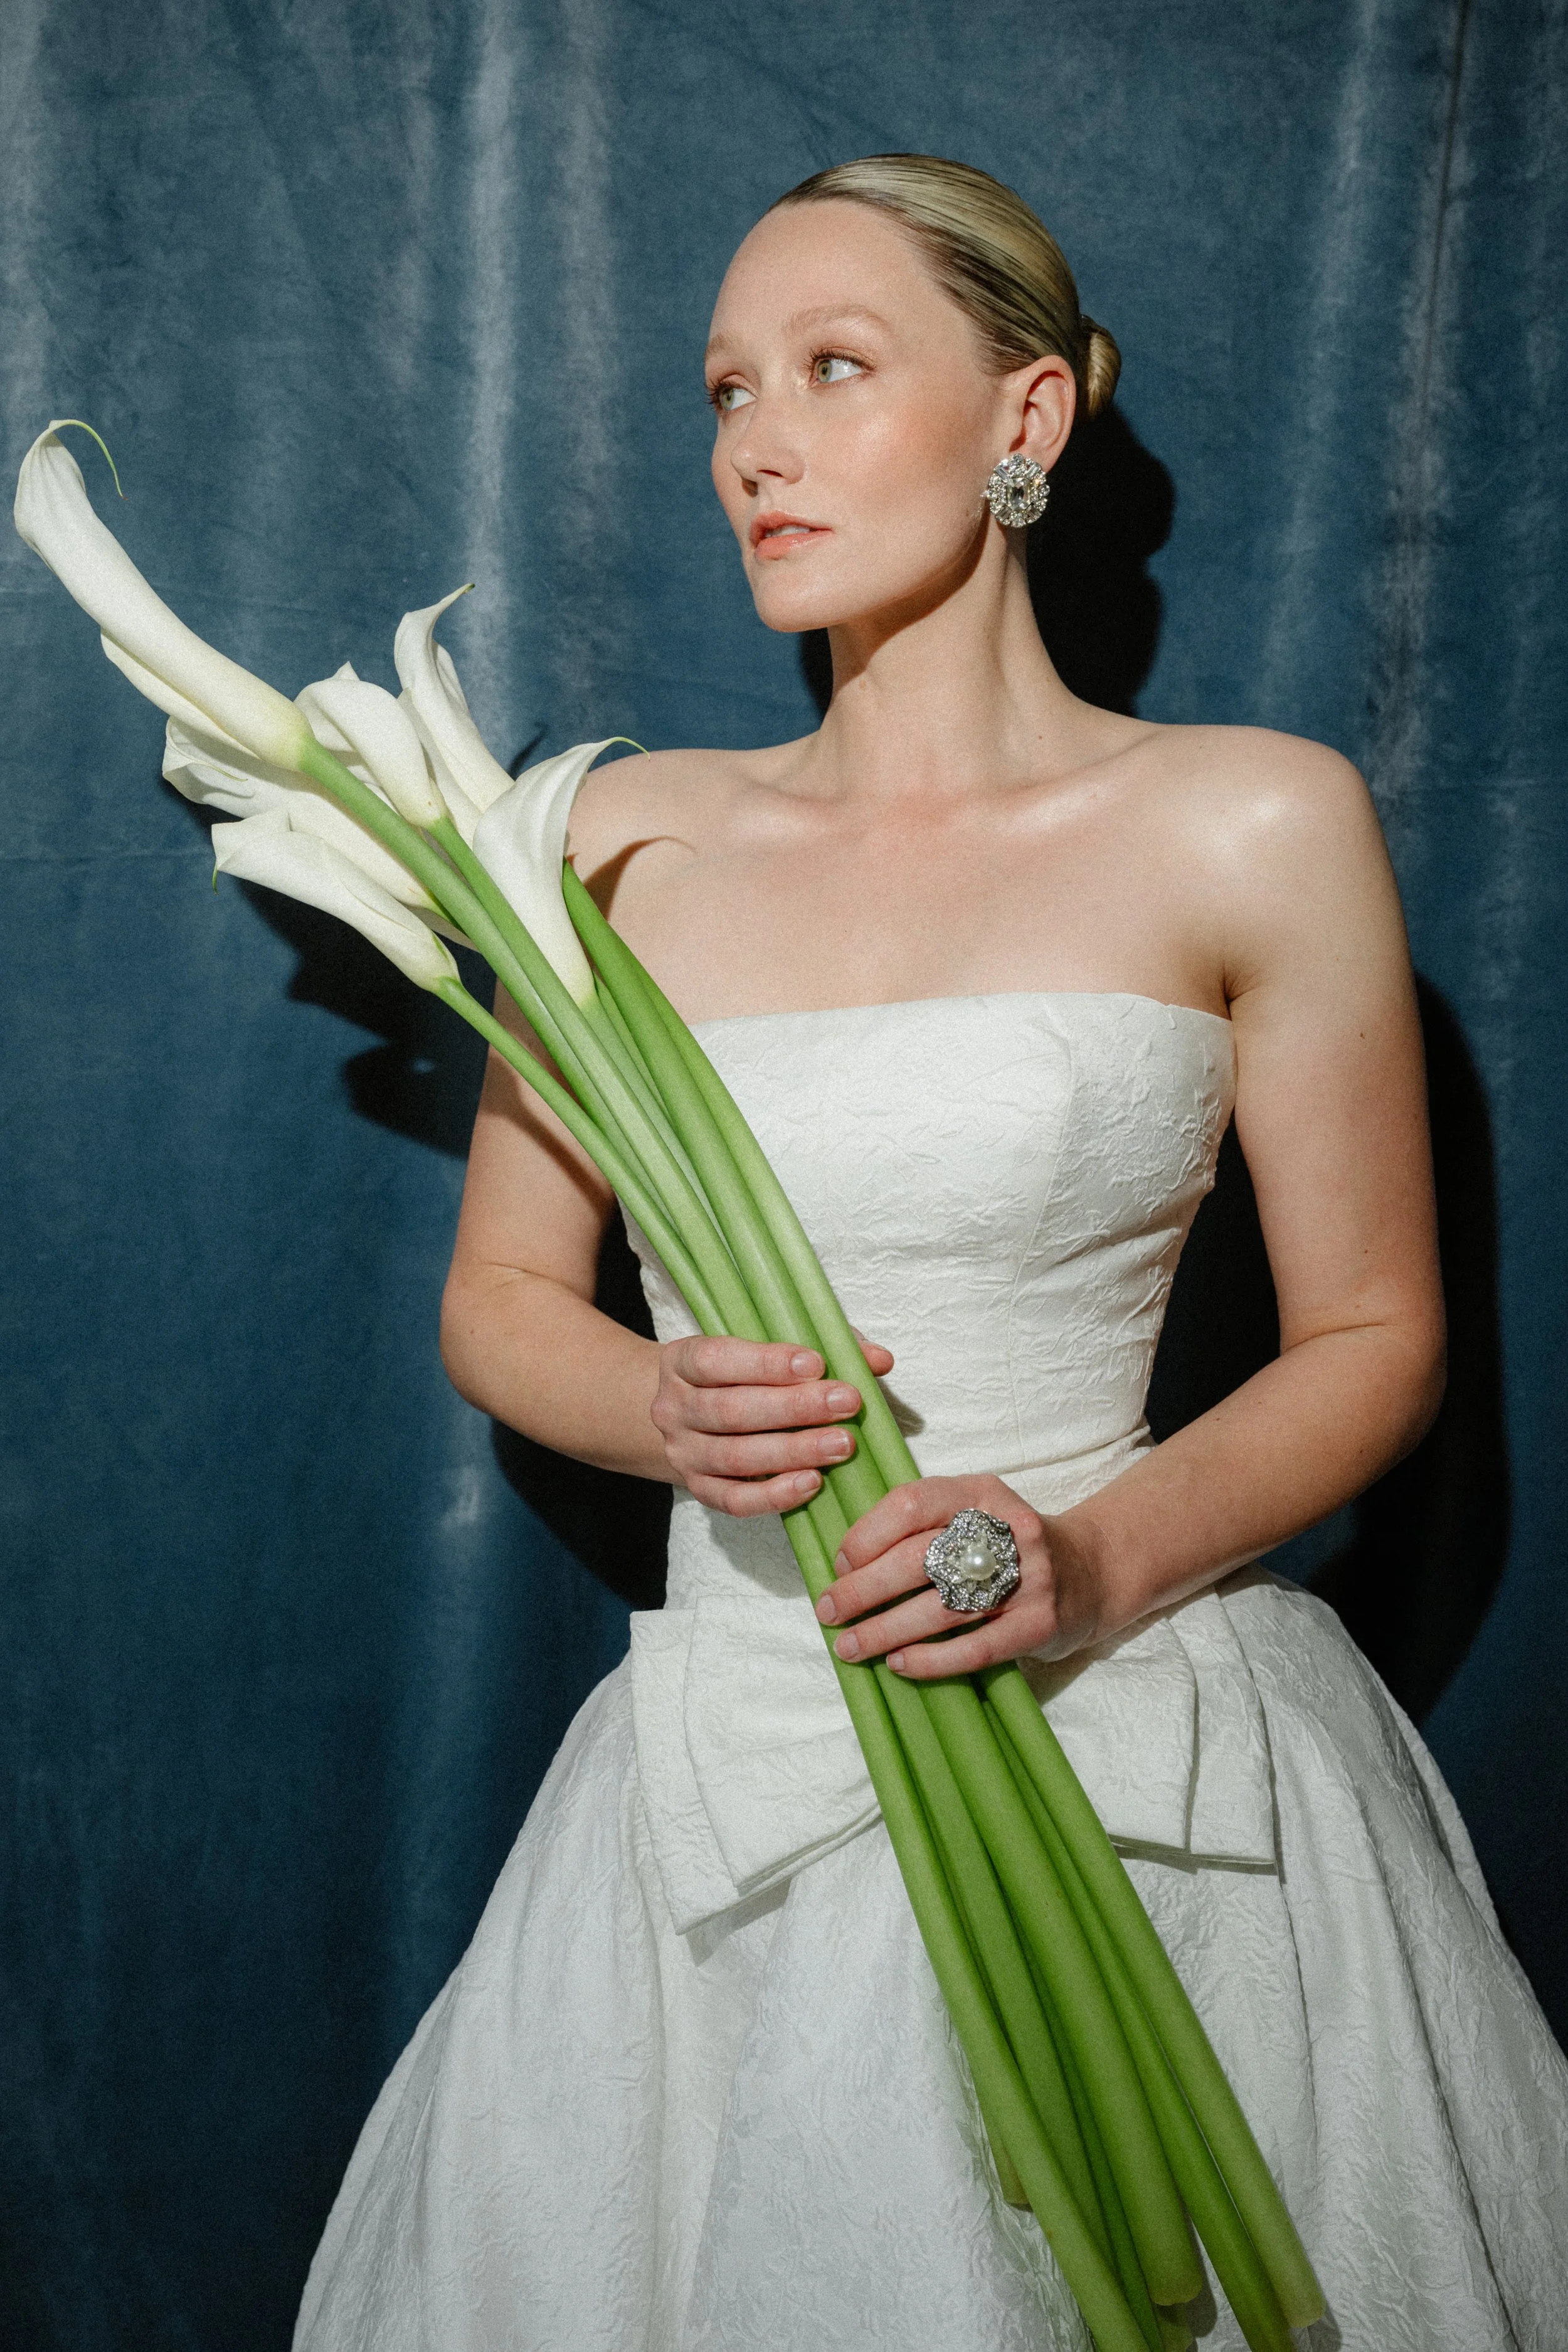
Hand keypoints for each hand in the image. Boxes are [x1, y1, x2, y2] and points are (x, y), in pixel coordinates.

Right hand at [650, 1331, 895, 1516]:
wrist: (685, 1420)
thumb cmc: (736, 1377)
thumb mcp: (761, 1352)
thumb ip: (820, 1349)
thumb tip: (879, 1359)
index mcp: (683, 1362)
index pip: (717, 1360)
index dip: (766, 1362)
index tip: (816, 1363)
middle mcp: (675, 1409)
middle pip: (732, 1410)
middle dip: (794, 1408)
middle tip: (847, 1402)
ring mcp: (684, 1453)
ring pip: (736, 1456)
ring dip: (794, 1450)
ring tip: (843, 1444)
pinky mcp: (699, 1490)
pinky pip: (735, 1501)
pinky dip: (775, 1495)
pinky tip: (813, 1483)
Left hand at [815, 1473, 1105, 1675]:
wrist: (1093, 1571)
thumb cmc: (1010, 1545)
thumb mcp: (975, 1513)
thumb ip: (925, 1525)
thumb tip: (849, 1563)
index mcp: (982, 1493)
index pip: (913, 1503)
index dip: (868, 1534)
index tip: (840, 1564)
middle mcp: (1007, 1530)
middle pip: (920, 1558)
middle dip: (864, 1589)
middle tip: (829, 1611)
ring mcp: (1028, 1578)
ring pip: (942, 1607)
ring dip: (886, 1631)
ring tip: (849, 1647)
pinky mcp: (1040, 1624)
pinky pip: (976, 1647)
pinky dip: (932, 1659)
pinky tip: (899, 1665)